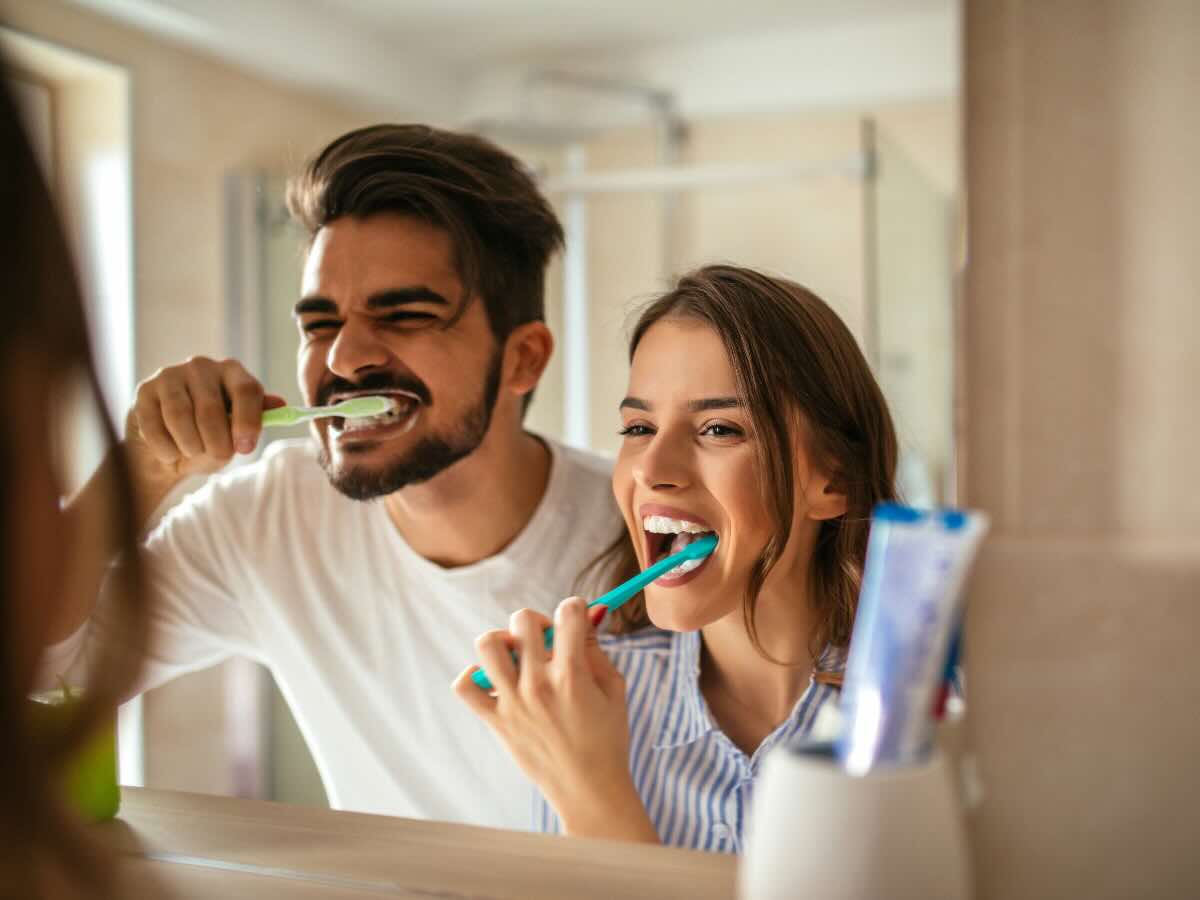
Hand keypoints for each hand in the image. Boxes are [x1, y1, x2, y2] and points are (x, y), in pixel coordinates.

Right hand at [125, 357, 284, 503]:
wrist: (167, 448)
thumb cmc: (210, 437)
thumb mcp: (237, 431)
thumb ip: (256, 420)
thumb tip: (280, 405)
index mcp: (233, 372)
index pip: (246, 390)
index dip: (247, 421)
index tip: (244, 448)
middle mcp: (201, 366)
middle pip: (211, 409)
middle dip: (215, 442)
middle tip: (218, 456)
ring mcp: (170, 375)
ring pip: (180, 416)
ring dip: (189, 445)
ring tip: (193, 453)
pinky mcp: (144, 390)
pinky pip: (154, 425)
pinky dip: (165, 448)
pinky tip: (171, 454)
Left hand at [453, 598, 657, 842]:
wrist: (589, 790)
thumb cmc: (607, 740)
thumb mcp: (614, 689)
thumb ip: (597, 649)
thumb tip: (586, 615)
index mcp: (571, 674)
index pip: (567, 612)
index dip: (576, 608)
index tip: (576, 618)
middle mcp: (537, 683)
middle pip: (523, 620)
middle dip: (539, 622)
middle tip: (547, 642)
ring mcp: (512, 702)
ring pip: (488, 644)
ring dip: (503, 641)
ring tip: (518, 657)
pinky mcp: (496, 721)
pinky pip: (465, 686)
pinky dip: (474, 675)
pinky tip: (494, 679)